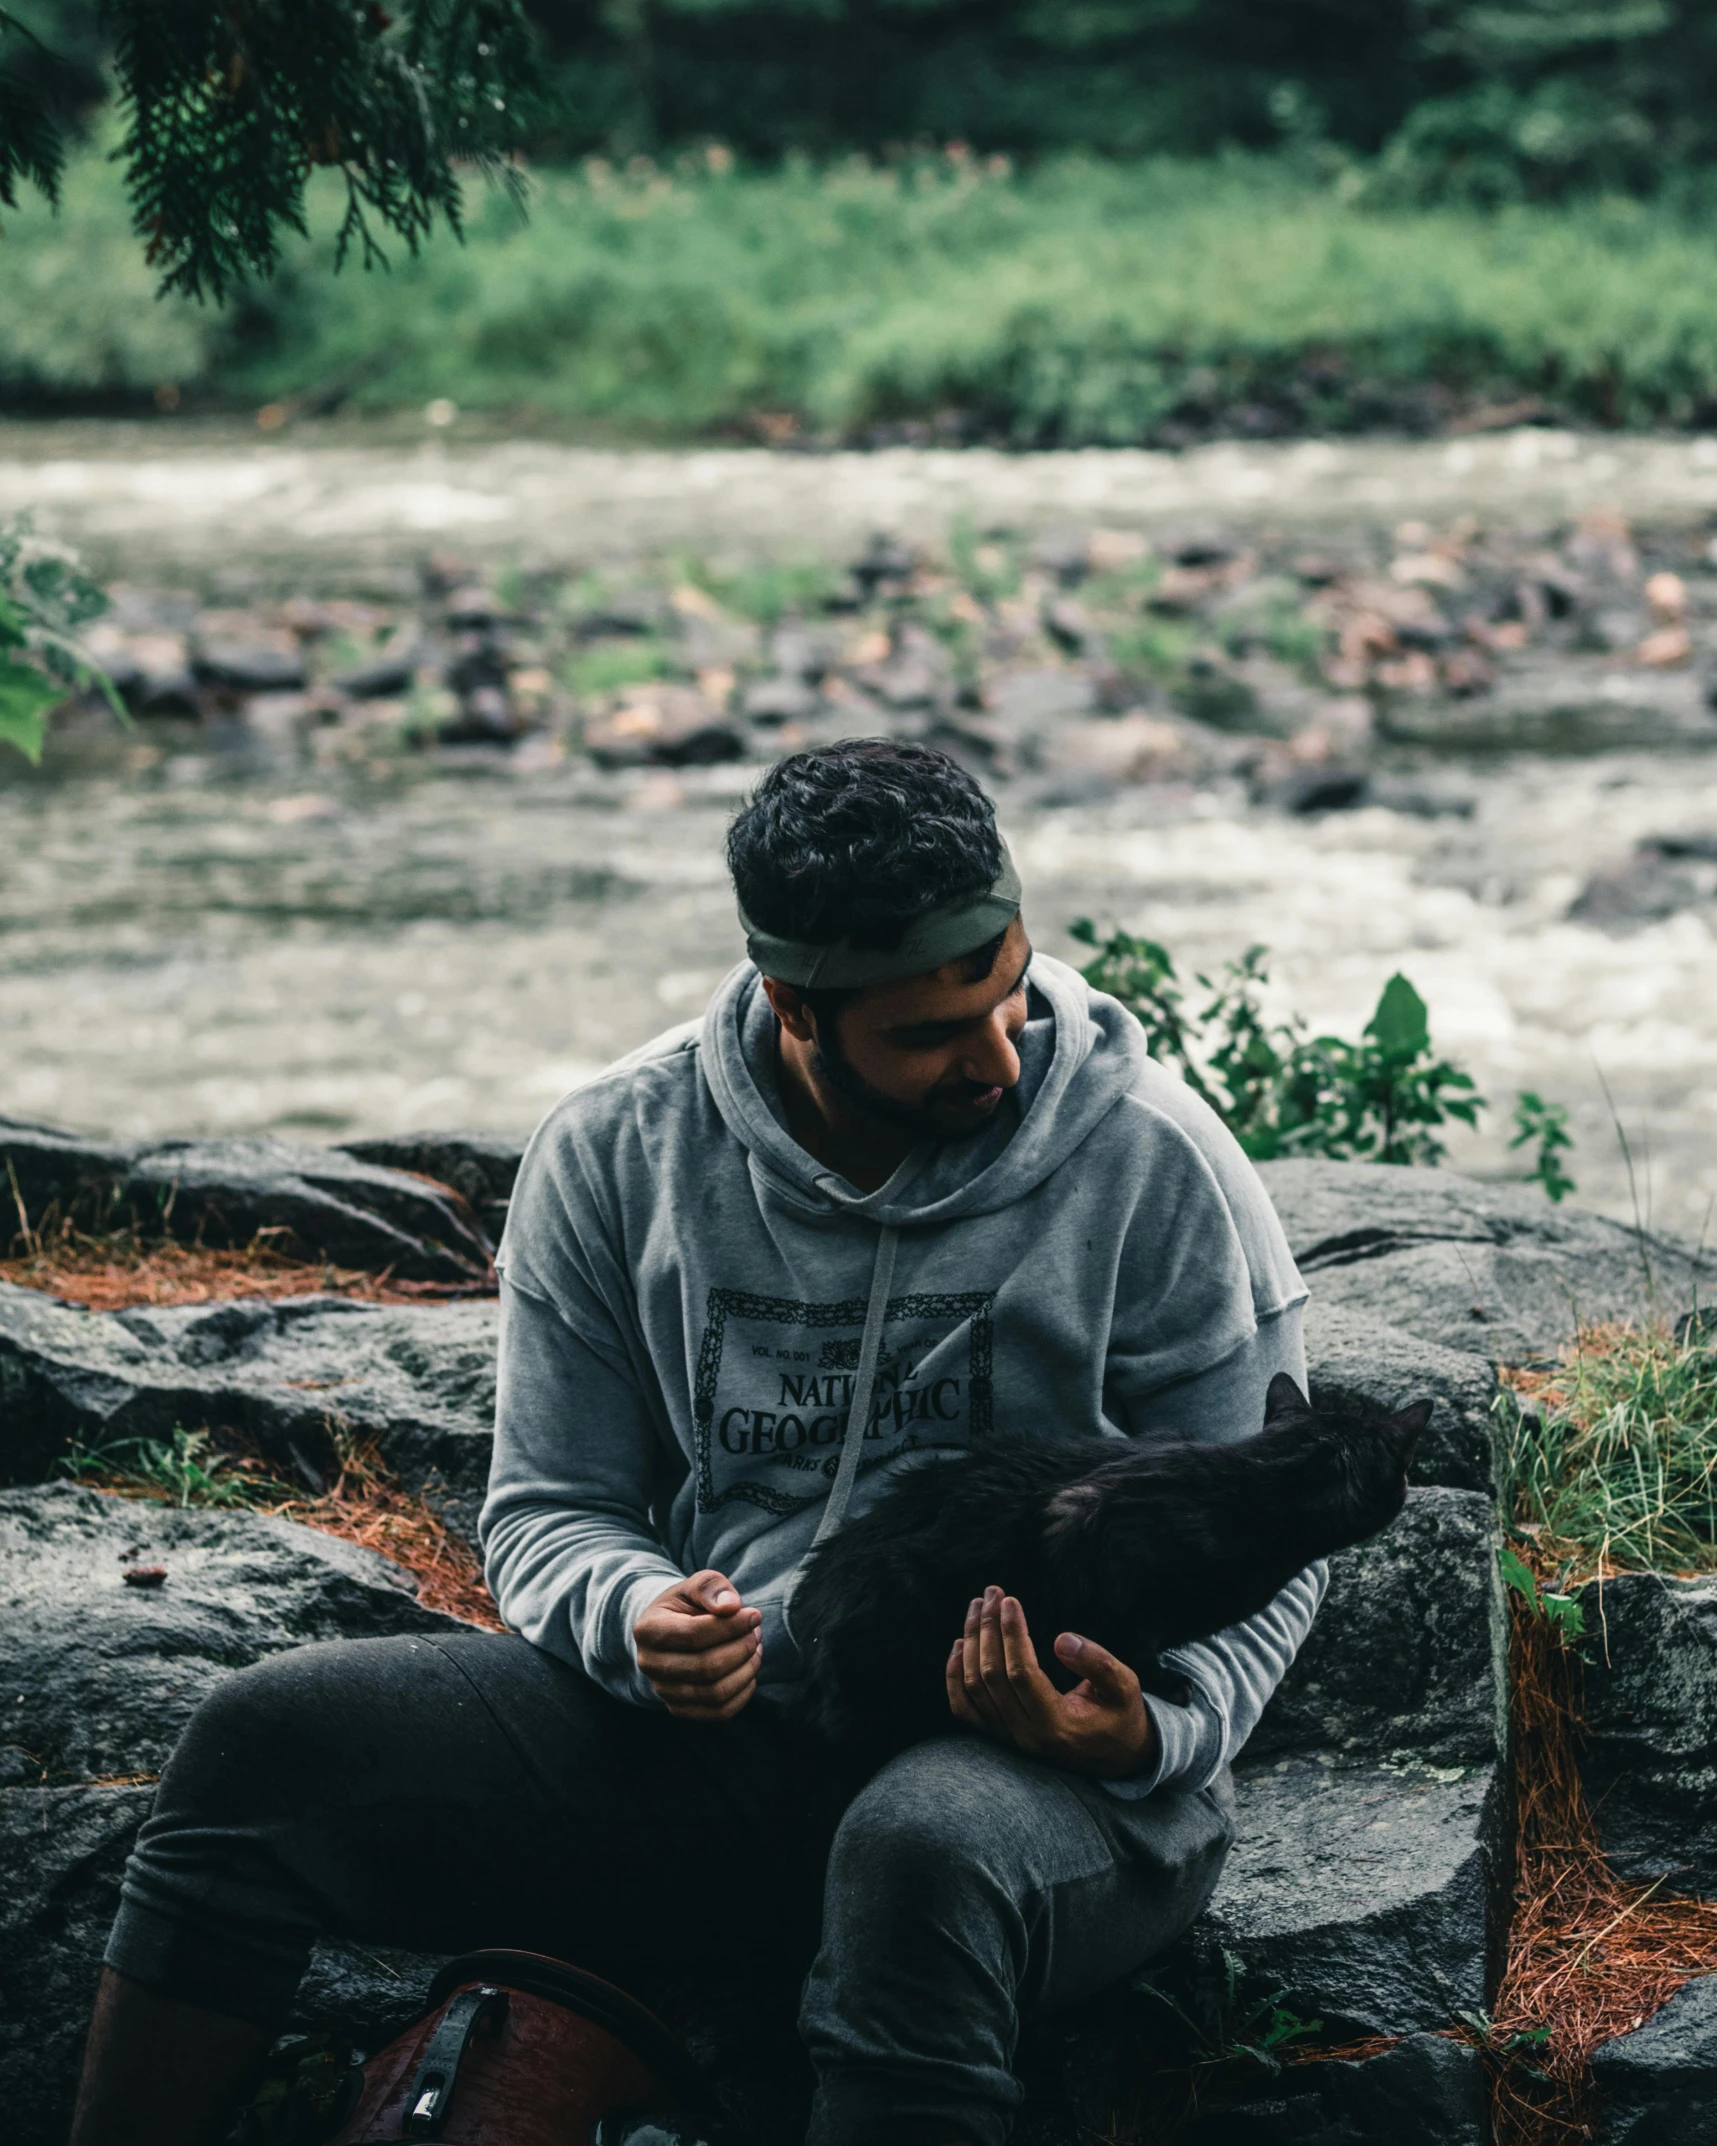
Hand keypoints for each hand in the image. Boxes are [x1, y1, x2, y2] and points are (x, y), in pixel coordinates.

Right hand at [634, 1569, 761, 1719]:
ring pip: (715, 1693)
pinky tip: (748, 1670)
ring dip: (746, 1670)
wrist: (670, 1631)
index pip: (695, 1634)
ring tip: (755, 1649)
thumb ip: (711, 1587)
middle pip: (707, 1667)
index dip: (732, 1626)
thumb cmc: (686, 1605)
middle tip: (756, 1632)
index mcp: (648, 1630)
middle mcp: (649, 1664)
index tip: (754, 1615)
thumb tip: (732, 1607)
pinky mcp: (679, 1709)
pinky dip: (742, 1693)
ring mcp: (663, 1690)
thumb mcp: (695, 1585)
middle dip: (741, 1648)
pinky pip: (719, 1712)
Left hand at [946, 1586, 1155, 1779]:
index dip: (1013, 1634)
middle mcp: (1027, 1736)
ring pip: (974, 1688)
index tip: (1011, 1600)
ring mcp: (1010, 1738)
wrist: (1116, 1756)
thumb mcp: (1124, 1686)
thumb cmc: (1121, 1714)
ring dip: (971, 1643)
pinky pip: (965, 1708)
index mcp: (1057, 1725)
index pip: (1022, 1674)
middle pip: (992, 1677)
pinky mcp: (1001, 1735)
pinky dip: (955, 1676)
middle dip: (988, 1629)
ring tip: (977, 1607)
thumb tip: (1061, 1639)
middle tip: (992, 1593)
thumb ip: (1098, 1663)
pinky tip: (959, 1645)